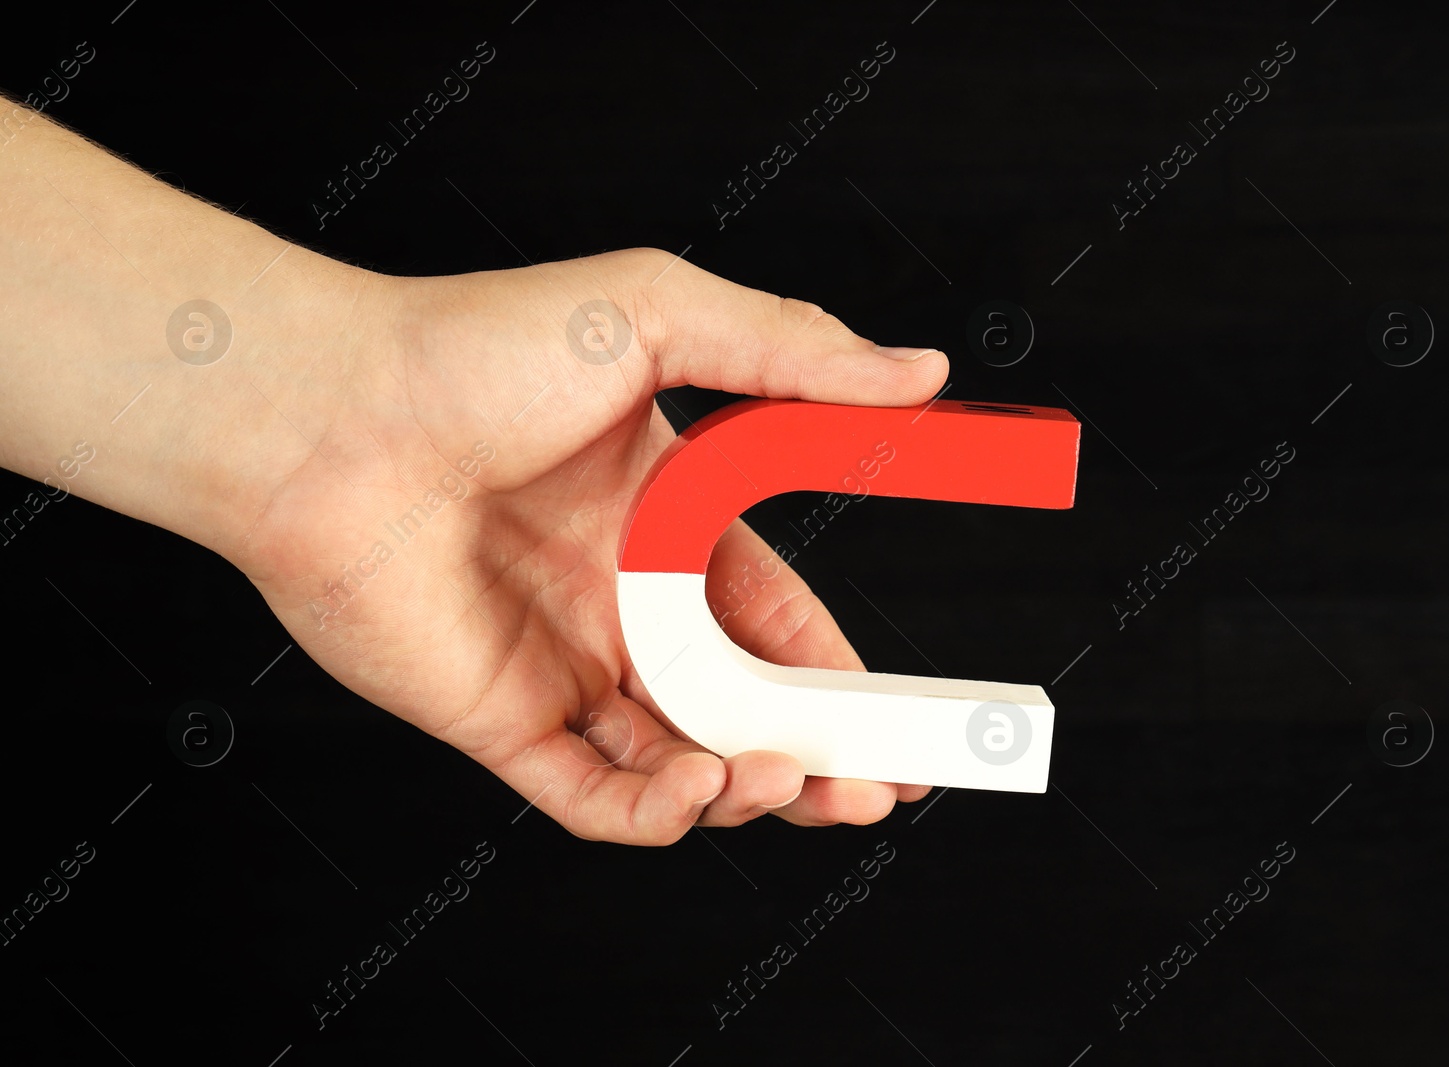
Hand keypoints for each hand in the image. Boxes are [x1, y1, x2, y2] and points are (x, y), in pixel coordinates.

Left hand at [233, 248, 946, 843]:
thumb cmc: (475, 349)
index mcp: (664, 523)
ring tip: (789, 780)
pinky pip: (595, 797)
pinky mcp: (501, 721)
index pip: (776, 618)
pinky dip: (659, 813)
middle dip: (820, 755)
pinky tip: (705, 784)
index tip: (907, 709)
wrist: (325, 414)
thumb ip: (792, 353)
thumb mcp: (657, 315)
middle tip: (883, 787)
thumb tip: (918, 375)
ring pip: (683, 766)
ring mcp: (561, 667)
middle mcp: (618, 602)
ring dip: (751, 789)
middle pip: (743, 707)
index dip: (840, 671)